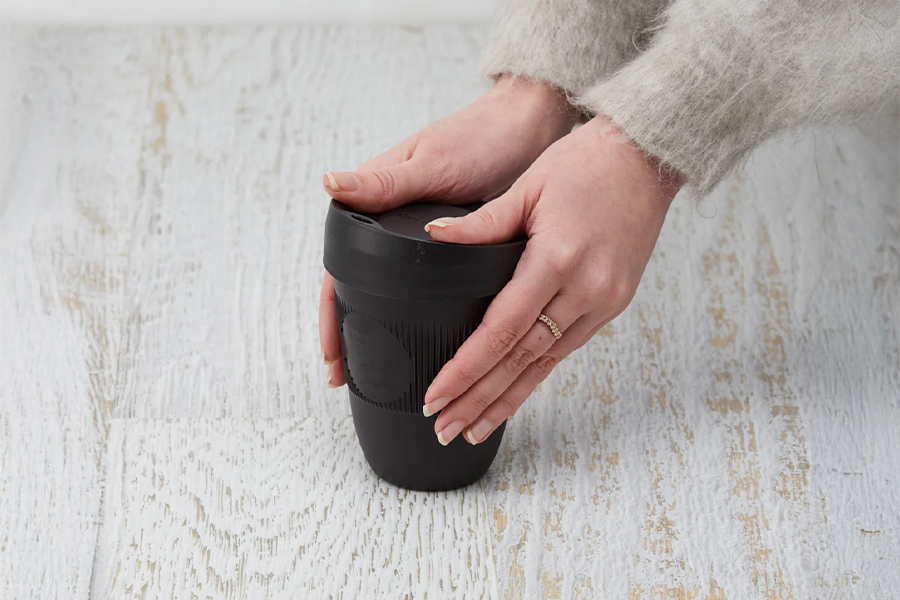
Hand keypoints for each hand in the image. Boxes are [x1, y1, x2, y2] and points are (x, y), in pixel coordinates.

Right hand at [320, 75, 577, 386]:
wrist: (528, 128)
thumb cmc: (479, 136)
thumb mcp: (431, 164)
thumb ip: (383, 184)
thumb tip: (330, 183)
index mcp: (375, 203)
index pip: (338, 269)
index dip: (333, 316)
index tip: (334, 358)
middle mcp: (392, 225)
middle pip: (361, 289)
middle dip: (354, 335)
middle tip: (350, 377)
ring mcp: (421, 239)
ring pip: (392, 294)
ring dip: (386, 331)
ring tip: (382, 371)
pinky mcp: (452, 248)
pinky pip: (428, 290)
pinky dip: (423, 317)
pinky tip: (429, 342)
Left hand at [421, 116, 683, 445]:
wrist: (648, 158)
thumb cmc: (587, 164)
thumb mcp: (527, 187)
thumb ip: (480, 223)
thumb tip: (434, 239)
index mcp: (558, 258)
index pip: (501, 329)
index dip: (466, 369)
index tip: (436, 395)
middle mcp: (586, 289)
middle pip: (521, 359)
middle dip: (479, 398)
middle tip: (444, 428)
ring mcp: (605, 301)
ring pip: (546, 363)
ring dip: (506, 399)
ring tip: (472, 428)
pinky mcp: (613, 304)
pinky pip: (567, 349)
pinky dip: (536, 375)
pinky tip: (513, 395)